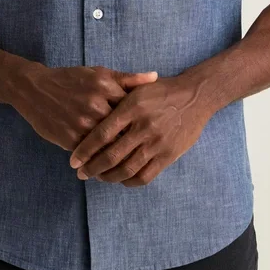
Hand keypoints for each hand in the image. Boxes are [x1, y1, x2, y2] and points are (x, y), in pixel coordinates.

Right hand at [10, 63, 158, 151]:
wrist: (35, 89)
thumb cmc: (71, 80)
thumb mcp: (99, 73)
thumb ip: (127, 79)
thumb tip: (155, 77)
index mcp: (105, 86)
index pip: (134, 108)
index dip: (144, 121)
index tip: (153, 130)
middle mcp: (96, 104)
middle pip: (124, 130)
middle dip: (135, 143)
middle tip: (147, 153)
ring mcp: (83, 123)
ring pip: (109, 146)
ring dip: (119, 157)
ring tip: (131, 165)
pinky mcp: (70, 138)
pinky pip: (91, 155)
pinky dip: (100, 162)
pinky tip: (108, 168)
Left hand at [69, 75, 209, 186]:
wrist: (195, 96)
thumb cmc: (162, 91)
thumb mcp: (138, 88)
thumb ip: (116, 100)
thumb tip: (92, 113)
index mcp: (132, 107)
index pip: (102, 134)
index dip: (85, 150)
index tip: (74, 160)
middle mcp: (143, 126)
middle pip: (112, 155)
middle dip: (92, 168)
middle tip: (81, 173)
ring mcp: (157, 142)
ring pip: (127, 168)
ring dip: (108, 177)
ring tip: (98, 177)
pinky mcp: (169, 155)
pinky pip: (145, 175)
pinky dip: (129, 181)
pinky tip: (120, 179)